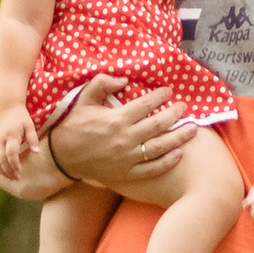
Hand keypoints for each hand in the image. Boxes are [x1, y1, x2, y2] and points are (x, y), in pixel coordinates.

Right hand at [0, 104, 39, 186]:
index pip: (11, 154)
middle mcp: (0, 139)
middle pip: (2, 159)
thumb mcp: (29, 125)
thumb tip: (37, 152)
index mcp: (11, 135)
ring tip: (10, 177)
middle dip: (9, 171)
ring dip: (2, 170)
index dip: (15, 165)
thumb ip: (33, 139)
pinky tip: (2, 171)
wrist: (5, 107)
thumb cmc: (20, 117)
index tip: (20, 173)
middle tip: (16, 179)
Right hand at [46, 74, 194, 195]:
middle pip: (159, 124)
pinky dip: (167, 162)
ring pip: (160, 147)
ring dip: (179, 137)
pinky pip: (152, 168)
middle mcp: (126, 139)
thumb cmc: (72, 126)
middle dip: (175, 114)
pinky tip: (179, 154)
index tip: (169, 91)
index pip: (146, 104)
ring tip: (193, 129)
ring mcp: (128, 158)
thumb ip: (102, 84)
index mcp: (116, 119)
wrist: (61, 158)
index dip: (160, 96)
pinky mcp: (127, 173)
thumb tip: (124, 79)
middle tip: (184, 107)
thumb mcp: (83, 100)